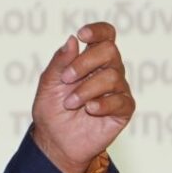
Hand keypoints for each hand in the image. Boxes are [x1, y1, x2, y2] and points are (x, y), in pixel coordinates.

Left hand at [31, 22, 134, 172]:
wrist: (55, 142)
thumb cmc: (52, 111)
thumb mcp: (49, 85)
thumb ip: (59, 63)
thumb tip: (72, 40)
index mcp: (90, 61)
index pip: (106, 36)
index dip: (98, 30)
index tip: (82, 35)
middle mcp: (107, 71)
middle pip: (110, 50)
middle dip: (86, 62)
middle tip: (67, 80)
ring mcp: (117, 90)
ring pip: (113, 76)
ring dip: (86, 89)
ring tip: (70, 104)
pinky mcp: (123, 110)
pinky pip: (121, 100)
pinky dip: (103, 103)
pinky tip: (89, 109)